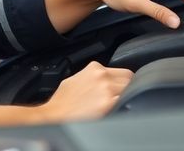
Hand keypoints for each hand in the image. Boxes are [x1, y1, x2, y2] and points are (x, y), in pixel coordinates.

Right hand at [0, 61, 132, 126]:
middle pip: (129, 78)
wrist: (54, 115)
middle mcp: (102, 76)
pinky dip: (123, 105)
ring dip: (125, 96)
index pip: (121, 71)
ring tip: (113, 104)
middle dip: (125, 87)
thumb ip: (91, 77)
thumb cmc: (62, 101)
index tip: (120, 88)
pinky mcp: (109, 103)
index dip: (122, 80)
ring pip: (130, 88)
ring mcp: (107, 89)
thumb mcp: (75, 79)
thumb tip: (102, 81)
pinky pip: (125, 101)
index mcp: (95, 68)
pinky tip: (113, 109)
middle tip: (118, 97)